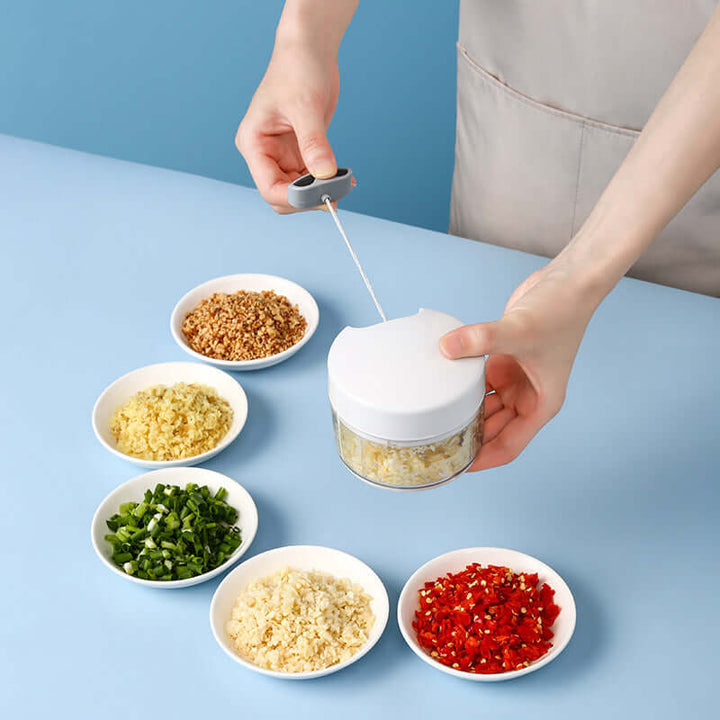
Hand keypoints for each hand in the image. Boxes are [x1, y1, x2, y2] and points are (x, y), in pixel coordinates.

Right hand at [236, 39, 339, 212]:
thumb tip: (325, 175)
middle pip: (281, 195)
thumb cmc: (297, 69)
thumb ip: (314, 144)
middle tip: (337, 194)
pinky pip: (311, 178)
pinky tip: (345, 178)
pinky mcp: (299, 152)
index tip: (322, 197)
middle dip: (307, 198)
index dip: (294, 198)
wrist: (309, 50)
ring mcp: (281, 155)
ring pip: (298, 190)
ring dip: (320, 192)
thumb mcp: (306, 107)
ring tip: (345, 183)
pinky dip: (327, 182)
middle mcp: (264, 153)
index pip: (268, 187)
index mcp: (253, 143)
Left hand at [440, 257, 599, 470]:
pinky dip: (462, 386)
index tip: (456, 466)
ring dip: (463, 413)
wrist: (567, 281)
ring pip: (484, 408)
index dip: (483, 459)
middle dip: (469, 440)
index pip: (508, 446)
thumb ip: (481, 340)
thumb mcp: (519, 331)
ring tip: (433, 422)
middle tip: (435, 445)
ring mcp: (515, 379)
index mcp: (540, 404)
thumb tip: (446, 348)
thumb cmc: (560, 312)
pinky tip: (441, 388)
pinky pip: (478, 383)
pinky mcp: (503, 360)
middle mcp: (527, 397)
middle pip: (493, 431)